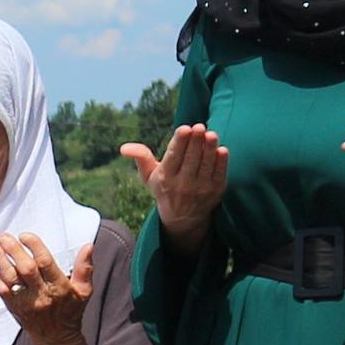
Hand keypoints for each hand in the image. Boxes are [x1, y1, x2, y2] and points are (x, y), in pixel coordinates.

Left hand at [0, 233, 96, 344]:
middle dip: (13, 250)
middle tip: (4, 236)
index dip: (34, 247)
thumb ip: (85, 268)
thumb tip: (89, 246)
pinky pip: (2, 290)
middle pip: (25, 269)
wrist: (56, 338)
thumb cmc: (70, 311)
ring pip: (10, 278)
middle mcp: (42, 295)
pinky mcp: (14, 308)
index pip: (46, 263)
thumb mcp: (84, 290)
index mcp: (60, 287)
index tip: (25, 235)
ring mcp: (26, 303)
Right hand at [118, 125, 228, 251]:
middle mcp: (182, 185)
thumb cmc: (165, 188)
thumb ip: (140, 158)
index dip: (180, 142)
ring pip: (206, 164)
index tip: (184, 128)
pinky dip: (221, 162)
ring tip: (211, 134)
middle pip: (191, 159)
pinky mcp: (216, 191)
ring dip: (210, 148)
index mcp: (165, 178)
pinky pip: (219, 174)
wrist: (183, 218)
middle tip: (199, 127)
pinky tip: (221, 149)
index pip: (173, 157)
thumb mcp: (149, 176)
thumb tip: (123, 148)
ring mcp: (200, 189)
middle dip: (195, 141)